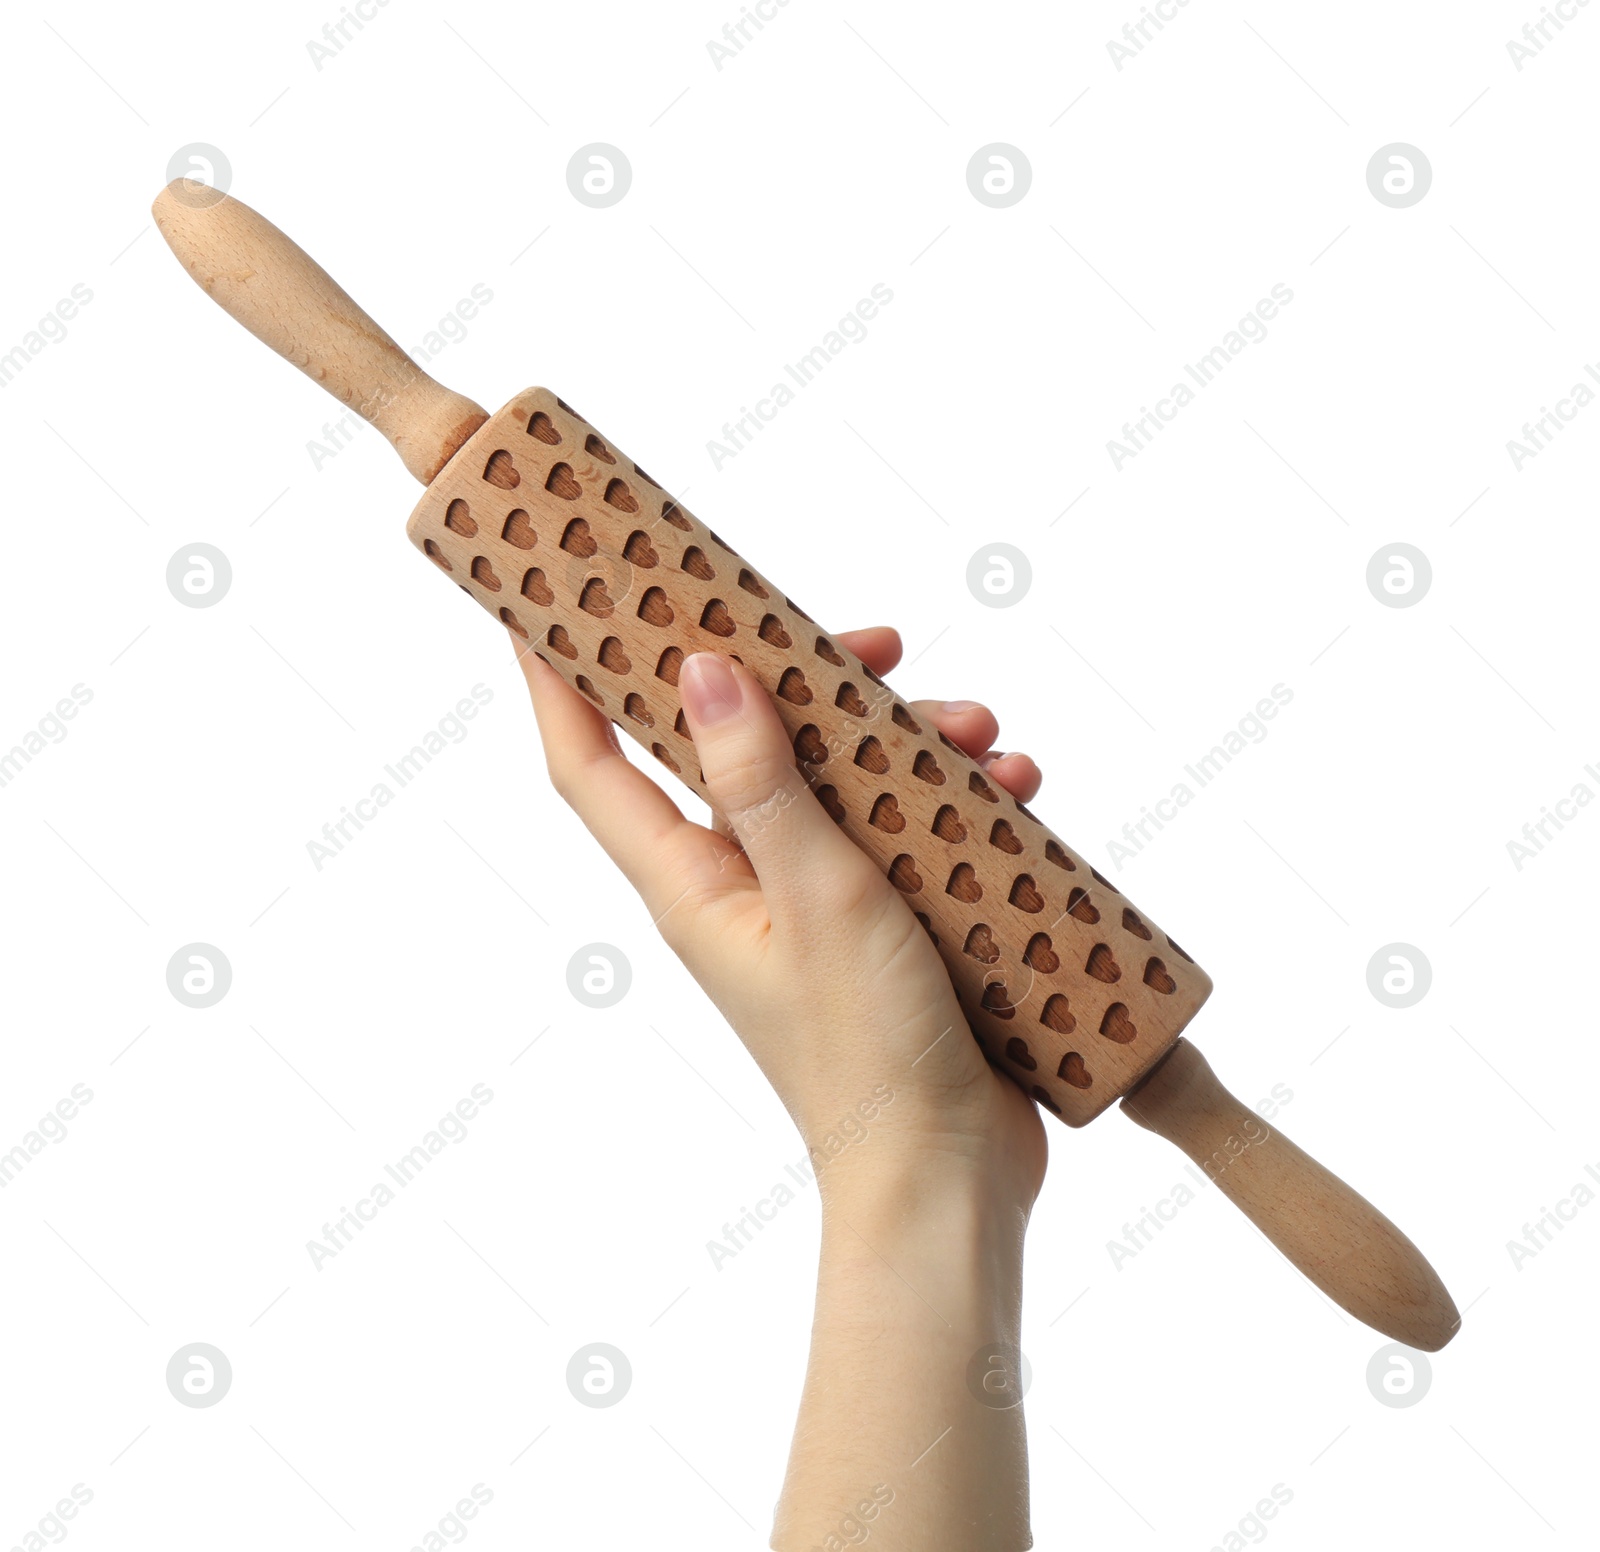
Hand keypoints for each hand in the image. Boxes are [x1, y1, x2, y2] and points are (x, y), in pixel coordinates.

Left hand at [514, 625, 1048, 1217]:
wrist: (947, 1175)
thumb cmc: (867, 1053)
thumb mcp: (816, 896)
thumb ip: (762, 781)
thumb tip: (699, 670)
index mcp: (691, 881)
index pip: (591, 763)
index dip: (557, 679)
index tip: (541, 597)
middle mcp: (739, 883)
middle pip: (739, 743)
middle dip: (805, 681)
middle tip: (878, 642)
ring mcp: (810, 902)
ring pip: (839, 777)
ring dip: (909, 741)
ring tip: (983, 730)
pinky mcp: (880, 921)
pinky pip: (905, 828)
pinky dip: (954, 799)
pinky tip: (1016, 786)